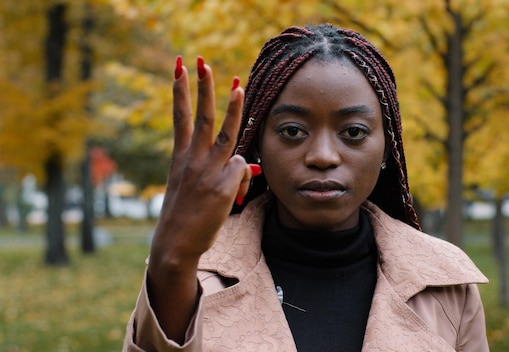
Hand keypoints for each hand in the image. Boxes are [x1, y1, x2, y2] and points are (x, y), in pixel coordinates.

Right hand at [153, 55, 251, 261]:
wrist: (175, 243)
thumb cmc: (184, 216)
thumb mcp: (191, 188)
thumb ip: (214, 170)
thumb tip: (245, 163)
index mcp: (180, 158)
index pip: (180, 118)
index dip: (180, 92)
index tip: (179, 68)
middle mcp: (193, 160)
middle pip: (201, 117)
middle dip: (202, 88)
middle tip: (202, 62)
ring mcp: (207, 172)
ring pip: (226, 134)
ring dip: (233, 109)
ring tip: (238, 86)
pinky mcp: (222, 187)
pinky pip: (242, 171)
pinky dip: (244, 179)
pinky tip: (236, 195)